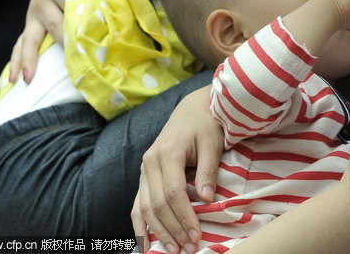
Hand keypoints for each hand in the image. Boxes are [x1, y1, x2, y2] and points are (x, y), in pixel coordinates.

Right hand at [9, 0, 92, 82]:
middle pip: (55, 27)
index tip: (95, 36)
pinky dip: (17, 60)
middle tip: (77, 63)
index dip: (83, 20)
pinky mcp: (30, 24)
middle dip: (66, 44)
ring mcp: (33, 16)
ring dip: (29, 59)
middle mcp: (41, 3)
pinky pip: (21, 43)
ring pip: (30, 39)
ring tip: (29, 79)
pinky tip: (14, 77)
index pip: (71, 5)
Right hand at [132, 86, 222, 253]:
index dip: (184, 217)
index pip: (173, 193)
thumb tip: (205, 199)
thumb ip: (208, 170)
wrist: (192, 110)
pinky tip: (144, 243)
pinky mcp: (144, 175)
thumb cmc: (206, 125)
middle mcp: (150, 163)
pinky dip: (140, 224)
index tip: (196, 236)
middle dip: (172, 229)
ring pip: (144, 207)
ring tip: (171, 250)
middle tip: (188, 249)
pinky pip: (137, 203)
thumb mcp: (213, 143)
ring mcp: (144, 169)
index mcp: (167, 153)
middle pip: (157, 204)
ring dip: (157, 231)